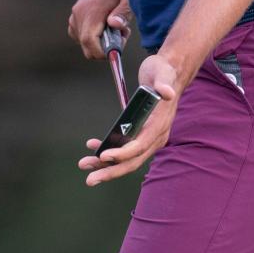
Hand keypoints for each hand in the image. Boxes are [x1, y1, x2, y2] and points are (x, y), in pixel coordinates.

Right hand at [68, 0, 131, 57]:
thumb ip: (122, 12)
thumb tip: (114, 25)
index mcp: (92, 11)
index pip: (89, 40)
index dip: (101, 52)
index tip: (116, 51)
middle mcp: (79, 16)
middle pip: (87, 47)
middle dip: (104, 49)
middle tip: (119, 36)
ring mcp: (74, 19)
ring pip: (85, 45)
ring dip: (100, 44)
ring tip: (112, 29)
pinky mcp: (72, 23)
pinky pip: (81, 40)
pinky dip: (93, 39)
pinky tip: (102, 28)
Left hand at [78, 54, 179, 186]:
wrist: (169, 73)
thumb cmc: (163, 72)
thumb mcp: (163, 72)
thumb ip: (164, 83)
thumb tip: (167, 93)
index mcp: (160, 125)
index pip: (141, 145)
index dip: (123, 153)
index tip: (104, 156)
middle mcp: (156, 136)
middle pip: (133, 161)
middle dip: (111, 171)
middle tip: (89, 180)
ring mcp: (149, 138)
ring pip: (127, 159)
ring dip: (105, 165)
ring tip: (84, 165)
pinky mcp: (141, 135)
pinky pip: (124, 149)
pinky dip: (108, 151)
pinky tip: (92, 146)